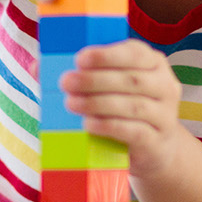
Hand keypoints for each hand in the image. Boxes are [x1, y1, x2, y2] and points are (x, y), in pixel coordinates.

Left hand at [60, 40, 192, 175]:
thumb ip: (77, 74)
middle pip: (131, 79)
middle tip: (66, 82)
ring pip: (133, 105)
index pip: (135, 52)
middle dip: (95, 80)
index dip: (107, 55)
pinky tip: (88, 124)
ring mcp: (165, 115)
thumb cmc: (123, 110)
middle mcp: (165, 86)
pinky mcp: (157, 141)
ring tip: (71, 103)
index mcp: (153, 63)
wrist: (154, 149)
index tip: (79, 58)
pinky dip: (109, 126)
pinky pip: (134, 131)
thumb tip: (37, 67)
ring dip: (98, 103)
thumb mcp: (106, 89)